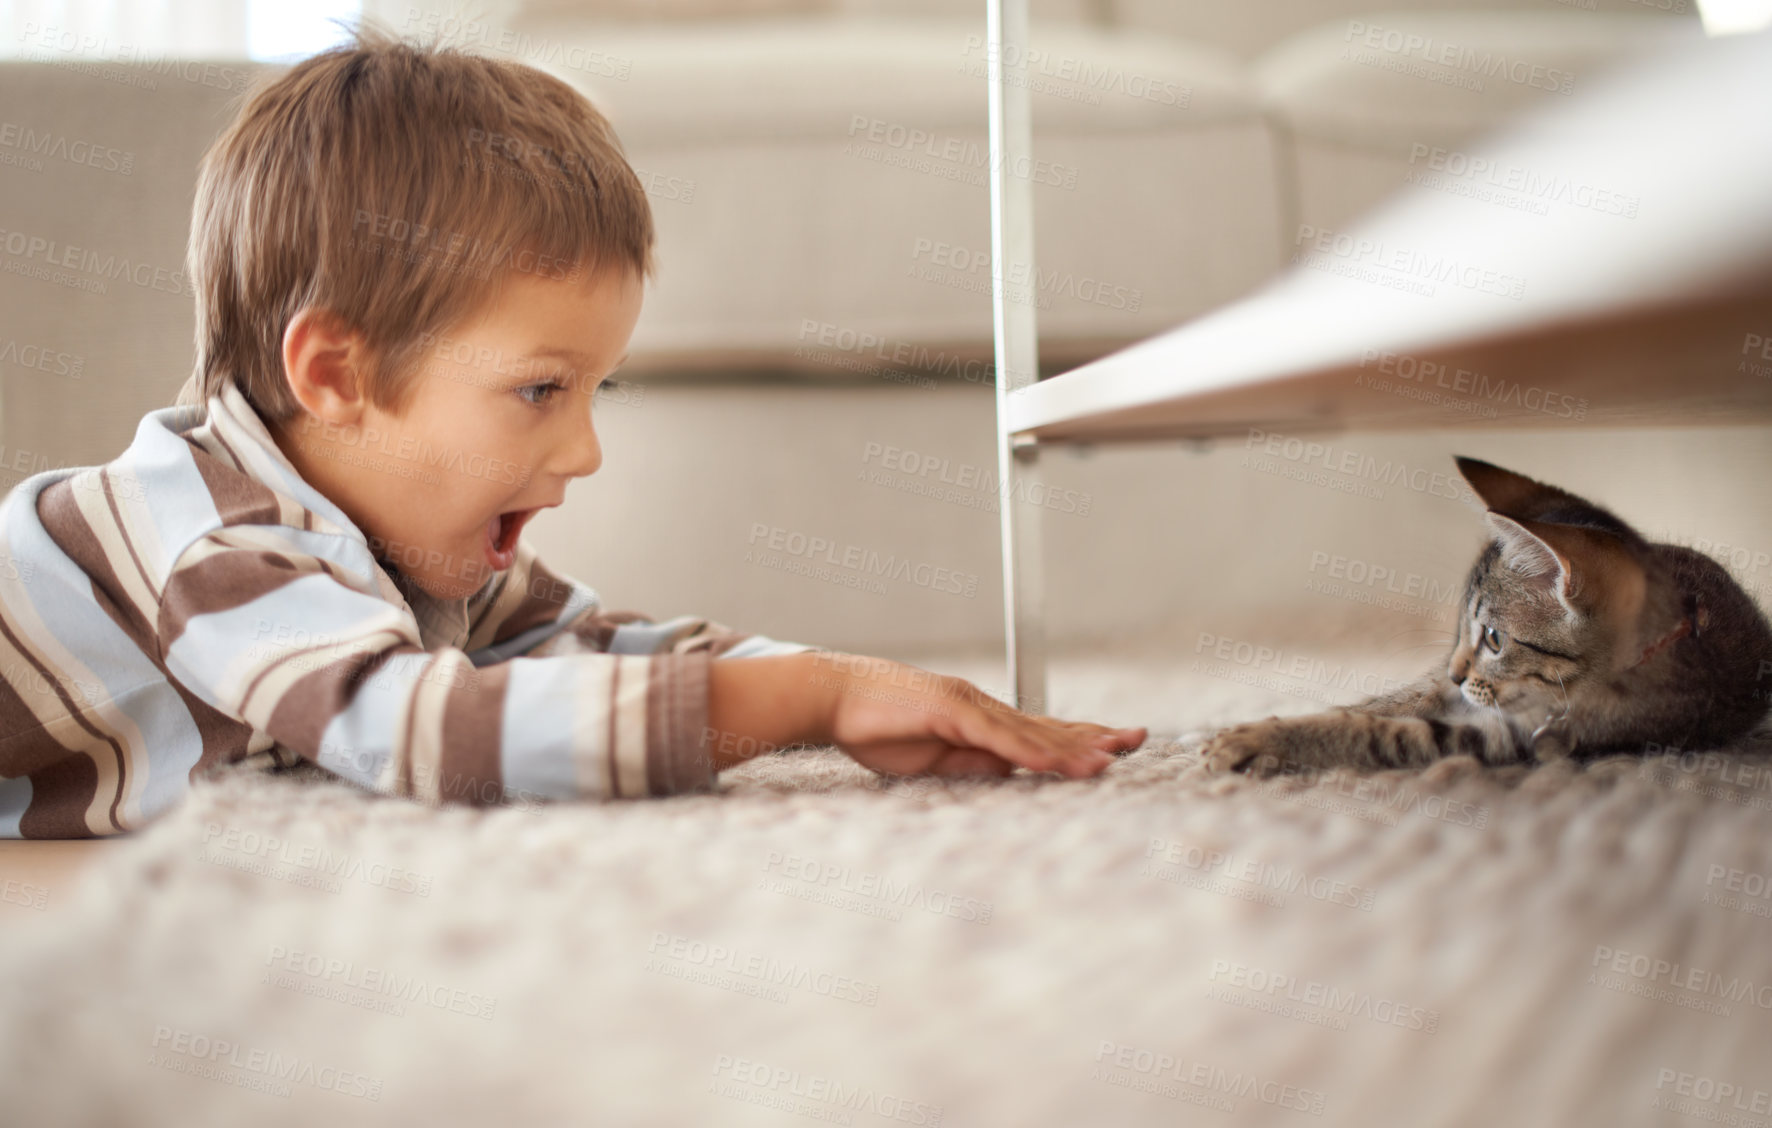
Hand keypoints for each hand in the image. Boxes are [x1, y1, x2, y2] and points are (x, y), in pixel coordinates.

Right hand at [819, 655, 1145, 779]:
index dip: (1080, 739)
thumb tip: (1011, 773)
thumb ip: (973, 763)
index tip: (1115, 747)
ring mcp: (970, 705)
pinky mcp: (952, 709)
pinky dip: (1034, 749)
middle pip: (1049, 724)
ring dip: (1075, 746)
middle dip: (1095, 734)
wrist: (834, 696)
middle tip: (1138, 739)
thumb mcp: (933, 759)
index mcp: (980, 718)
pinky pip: (1001, 735)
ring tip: (1112, 756)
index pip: (1040, 731)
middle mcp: (982, 706)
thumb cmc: (876, 726)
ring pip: (1034, 730)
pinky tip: (1060, 760)